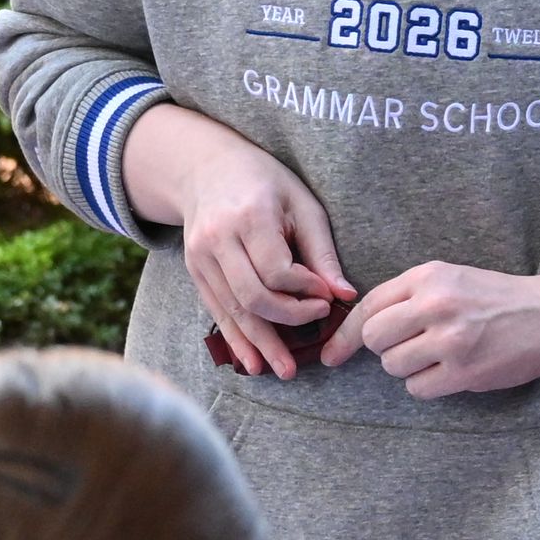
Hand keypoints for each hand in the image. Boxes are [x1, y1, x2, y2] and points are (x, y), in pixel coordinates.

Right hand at [124, 105, 350, 380]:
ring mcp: (200, 259)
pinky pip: (217, 311)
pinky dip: (235, 338)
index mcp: (250, 217)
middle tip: (315, 334)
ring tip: (282, 371)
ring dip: (258, 343)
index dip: (305, 290)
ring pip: (232, 310)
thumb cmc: (266, 182)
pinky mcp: (194, 272)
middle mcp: (219, 240)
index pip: (277, 269)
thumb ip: (321, 250)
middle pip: (252, 295)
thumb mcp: (302, 203)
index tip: (328, 298)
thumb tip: (345, 294)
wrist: (206, 168)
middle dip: (285, 322)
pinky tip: (251, 361)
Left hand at [319, 250, 539, 396]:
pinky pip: (418, 387)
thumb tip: (352, 331)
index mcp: (430, 276)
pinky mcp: (464, 371)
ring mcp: (451, 340)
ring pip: (394, 366)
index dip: (343, 334)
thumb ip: (408, 297)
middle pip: (374, 338)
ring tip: (441, 354)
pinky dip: (430, 383)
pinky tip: (454, 368)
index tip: (332, 354)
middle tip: (412, 345)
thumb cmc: (497, 298)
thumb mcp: (452, 278)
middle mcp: (436, 304)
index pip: (368, 306)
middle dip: (385, 347)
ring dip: (410, 366)